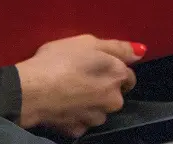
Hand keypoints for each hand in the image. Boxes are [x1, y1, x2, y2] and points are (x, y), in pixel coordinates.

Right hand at [15, 35, 142, 136]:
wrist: (32, 90)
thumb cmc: (58, 60)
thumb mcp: (87, 42)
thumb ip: (117, 46)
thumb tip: (141, 51)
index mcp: (117, 75)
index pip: (127, 74)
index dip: (112, 67)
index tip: (94, 64)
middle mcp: (113, 100)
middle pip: (114, 94)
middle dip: (102, 87)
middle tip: (79, 75)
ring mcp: (96, 118)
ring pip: (98, 109)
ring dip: (89, 102)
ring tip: (67, 90)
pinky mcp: (78, 131)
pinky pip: (81, 121)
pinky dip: (74, 114)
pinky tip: (61, 104)